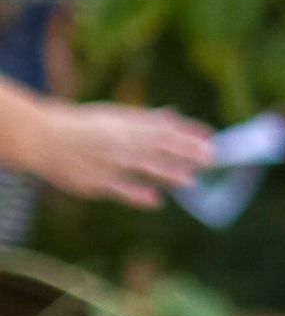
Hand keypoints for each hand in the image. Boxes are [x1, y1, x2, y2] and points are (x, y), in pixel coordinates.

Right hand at [32, 100, 212, 205]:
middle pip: (157, 148)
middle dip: (185, 153)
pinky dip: (136, 195)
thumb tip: (176, 116)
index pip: (163, 129)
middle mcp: (120, 143)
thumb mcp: (113, 116)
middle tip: (212, 159)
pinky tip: (156, 200)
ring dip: (167, 173)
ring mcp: (108, 163)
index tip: (211, 138)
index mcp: (125, 126)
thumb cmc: (82, 126)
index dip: (188, 134)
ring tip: (191, 181)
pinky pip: (118, 189)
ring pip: (141, 168)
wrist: (41, 136)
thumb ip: (146, 119)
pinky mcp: (95, 182)